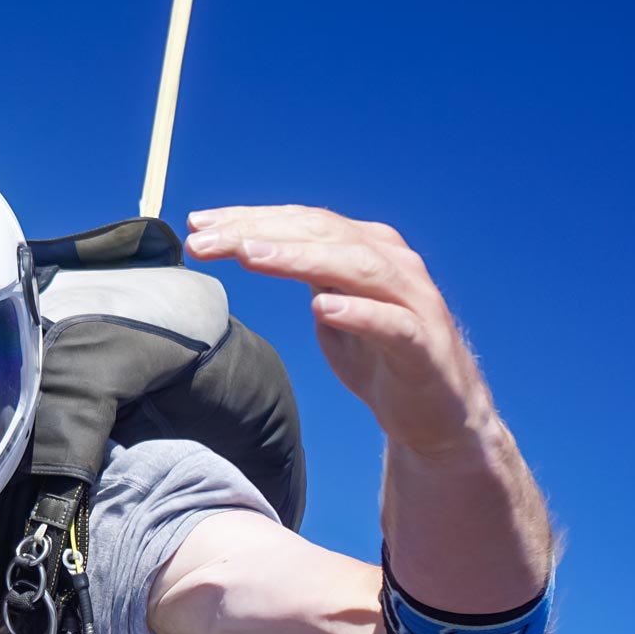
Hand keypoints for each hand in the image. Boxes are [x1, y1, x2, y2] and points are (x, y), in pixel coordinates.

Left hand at [185, 205, 495, 457]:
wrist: (437, 415)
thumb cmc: (378, 357)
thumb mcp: (330, 309)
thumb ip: (302, 275)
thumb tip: (244, 248)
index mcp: (364, 248)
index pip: (302, 222)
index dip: (249, 218)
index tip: (197, 223)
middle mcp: (391, 262)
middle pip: (322, 234)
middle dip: (259, 232)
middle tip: (205, 240)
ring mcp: (413, 300)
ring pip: (358, 267)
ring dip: (301, 258)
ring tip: (251, 256)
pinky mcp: (424, 344)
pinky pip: (393, 324)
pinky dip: (360, 313)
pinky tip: (323, 307)